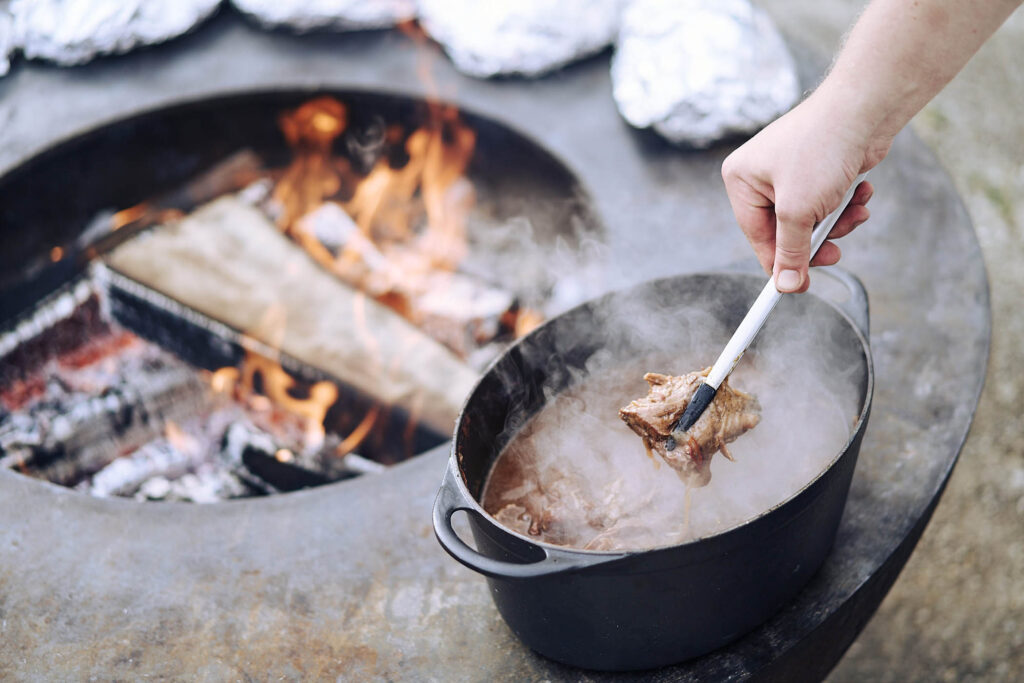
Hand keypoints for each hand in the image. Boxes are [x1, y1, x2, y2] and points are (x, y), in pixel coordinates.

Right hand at [721, 90, 887, 292]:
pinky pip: (827, 202)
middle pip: (785, 230)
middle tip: (835, 253)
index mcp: (741, 181)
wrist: (864, 107)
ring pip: (811, 219)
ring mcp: (791, 171)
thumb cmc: (821, 148)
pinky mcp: (819, 169)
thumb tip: (786, 286)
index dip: (779, 263)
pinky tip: (861, 193)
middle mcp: (761, 175)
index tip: (797, 286)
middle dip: (815, 240)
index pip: (757, 236)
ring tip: (854, 212)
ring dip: (836, 222)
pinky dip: (845, 204)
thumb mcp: (799, 210)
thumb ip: (791, 251)